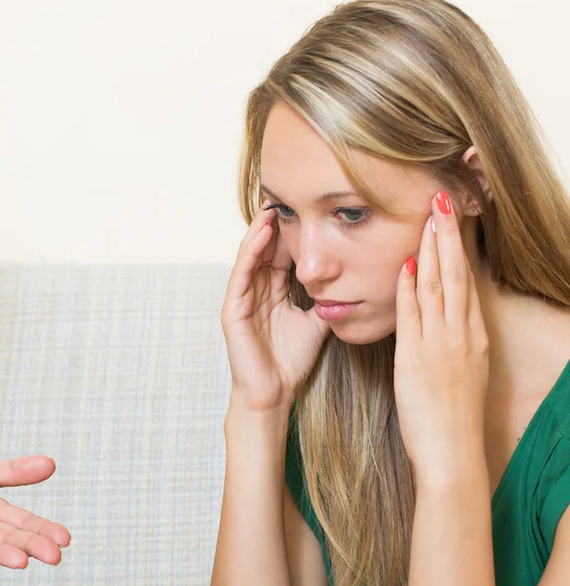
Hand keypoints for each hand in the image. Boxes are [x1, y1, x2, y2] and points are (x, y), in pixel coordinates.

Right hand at [221, 206, 330, 413]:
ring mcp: (242, 299)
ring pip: (251, 255)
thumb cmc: (291, 362)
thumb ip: (327, 299)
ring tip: (274, 204)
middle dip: (276, 222)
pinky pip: (241, 274)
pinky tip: (262, 232)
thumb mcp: (318, 322)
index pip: (283, 253)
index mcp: (273, 292)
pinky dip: (250, 251)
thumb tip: (354, 280)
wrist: (274, 393)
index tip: (309, 205)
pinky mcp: (233, 309)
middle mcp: (255, 290)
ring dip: (261, 229)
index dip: (294, 230)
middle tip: (290, 192)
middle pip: (266, 248)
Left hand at [394, 191, 488, 485]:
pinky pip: (414, 316)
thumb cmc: (450, 420)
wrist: (452, 451)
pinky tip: (406, 265)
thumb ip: (448, 344)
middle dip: (449, 234)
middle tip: (443, 198)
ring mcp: (441, 345)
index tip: (450, 218)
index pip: (465, 281)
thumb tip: (438, 324)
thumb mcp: (458, 373)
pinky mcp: (418, 359)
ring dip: (432, 249)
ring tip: (428, 215)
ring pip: (439, 287)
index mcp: (471, 337)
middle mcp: (460, 334)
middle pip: (456, 274)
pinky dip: (411, 290)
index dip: (457, 248)